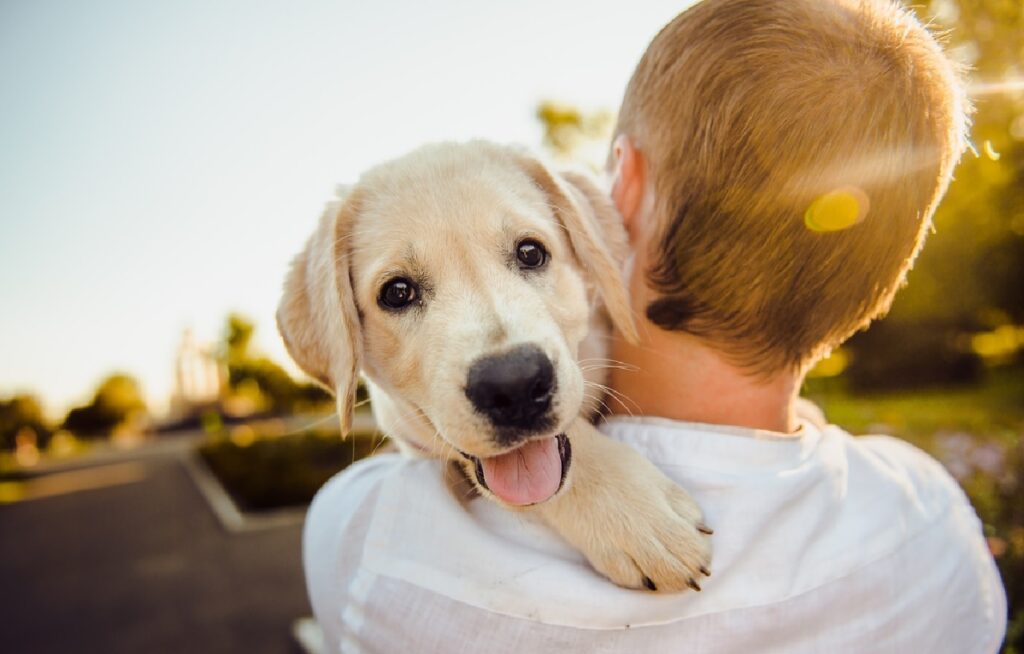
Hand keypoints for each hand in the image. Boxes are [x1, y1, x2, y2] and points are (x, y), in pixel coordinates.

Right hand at [536, 418, 712, 591]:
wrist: (563, 464)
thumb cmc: (609, 463)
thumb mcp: (652, 474)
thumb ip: (678, 501)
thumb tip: (702, 529)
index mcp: (662, 502)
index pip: (695, 540)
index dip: (702, 553)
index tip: (700, 554)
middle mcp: (645, 525)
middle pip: (682, 563)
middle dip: (691, 572)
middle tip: (691, 574)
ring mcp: (622, 542)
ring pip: (659, 577)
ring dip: (671, 582)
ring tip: (671, 581)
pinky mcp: (599, 552)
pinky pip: (627, 579)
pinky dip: (640, 582)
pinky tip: (643, 578)